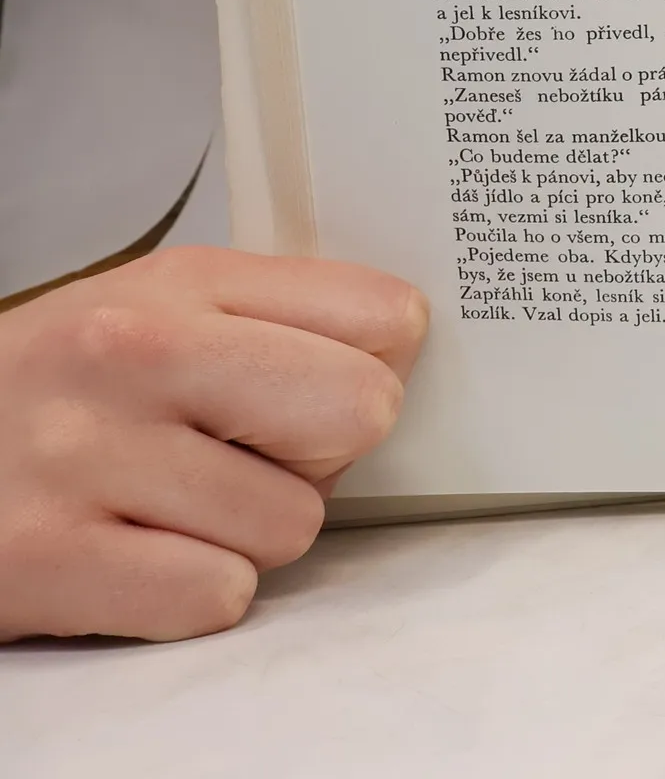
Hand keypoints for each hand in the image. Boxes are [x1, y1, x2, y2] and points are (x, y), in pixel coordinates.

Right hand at [0, 246, 427, 641]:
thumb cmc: (56, 387)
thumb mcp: (158, 310)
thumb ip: (279, 316)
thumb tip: (404, 345)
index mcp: (182, 283)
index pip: (382, 317)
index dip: (373, 369)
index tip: (326, 388)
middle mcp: (133, 354)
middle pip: (359, 412)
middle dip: (324, 453)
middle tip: (253, 455)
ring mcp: (85, 456)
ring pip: (291, 524)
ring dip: (247, 534)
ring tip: (171, 504)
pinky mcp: (45, 560)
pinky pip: (215, 596)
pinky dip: (191, 594)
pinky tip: (136, 556)